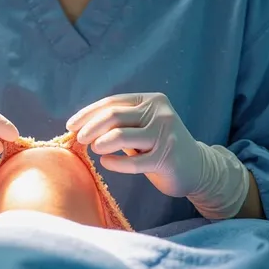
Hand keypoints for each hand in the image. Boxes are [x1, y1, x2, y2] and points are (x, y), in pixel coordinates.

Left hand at [67, 92, 249, 218]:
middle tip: (78, 139)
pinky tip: (106, 163)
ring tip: (94, 150)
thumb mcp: (142, 126)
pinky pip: (132, 161)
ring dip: (100, 143)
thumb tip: (81, 125)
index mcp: (151, 100)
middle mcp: (160, 113)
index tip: (71, 125)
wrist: (198, 168)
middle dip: (90, 127)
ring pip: (121, 136)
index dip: (88, 113)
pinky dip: (115, 163)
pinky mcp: (166, 157)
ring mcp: (165, 134)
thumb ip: (119, 122)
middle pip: (114, 116)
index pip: (112, 102)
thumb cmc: (159, 145)